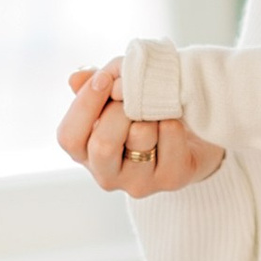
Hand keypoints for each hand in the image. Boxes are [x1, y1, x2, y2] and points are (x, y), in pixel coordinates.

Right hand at [59, 63, 224, 197]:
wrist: (191, 136)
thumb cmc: (142, 113)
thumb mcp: (115, 95)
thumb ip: (94, 86)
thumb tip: (76, 78)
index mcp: (85, 153)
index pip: (69, 137)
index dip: (84, 104)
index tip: (104, 78)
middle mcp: (107, 174)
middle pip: (103, 144)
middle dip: (119, 110)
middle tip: (132, 95)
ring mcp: (139, 181)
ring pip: (140, 137)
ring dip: (149, 111)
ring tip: (155, 109)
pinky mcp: (171, 178)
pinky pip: (170, 135)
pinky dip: (172, 118)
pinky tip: (173, 121)